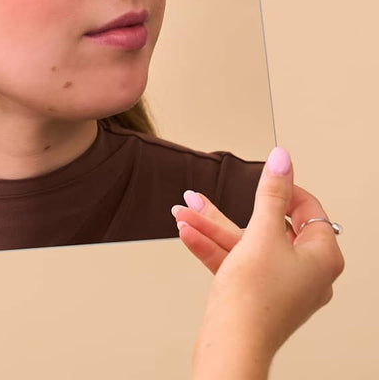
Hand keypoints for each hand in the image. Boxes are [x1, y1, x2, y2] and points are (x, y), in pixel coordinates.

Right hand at [181, 148, 344, 378]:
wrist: (231, 345)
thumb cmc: (255, 299)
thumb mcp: (261, 234)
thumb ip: (270, 193)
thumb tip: (283, 159)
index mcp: (322, 257)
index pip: (307, 210)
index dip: (282, 189)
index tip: (260, 177)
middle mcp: (306, 272)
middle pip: (267, 227)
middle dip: (226, 211)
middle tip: (202, 197)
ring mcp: (279, 285)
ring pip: (244, 244)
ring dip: (210, 226)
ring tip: (183, 211)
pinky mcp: (255, 295)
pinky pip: (234, 261)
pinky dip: (211, 246)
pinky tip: (187, 232)